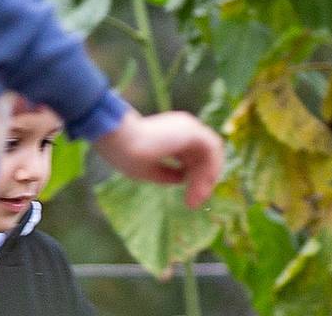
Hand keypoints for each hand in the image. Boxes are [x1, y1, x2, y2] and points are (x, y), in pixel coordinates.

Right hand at [95, 110, 224, 206]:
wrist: (118, 140)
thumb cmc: (125, 154)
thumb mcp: (148, 170)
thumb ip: (168, 174)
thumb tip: (183, 179)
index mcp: (170, 136)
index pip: (190, 159)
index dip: (193, 180)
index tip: (189, 202)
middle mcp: (181, 129)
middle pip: (200, 158)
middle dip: (200, 182)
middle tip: (193, 205)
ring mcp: (187, 127)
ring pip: (209, 154)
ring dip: (207, 178)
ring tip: (198, 200)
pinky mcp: (192, 130)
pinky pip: (213, 148)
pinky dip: (212, 167)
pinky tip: (204, 186)